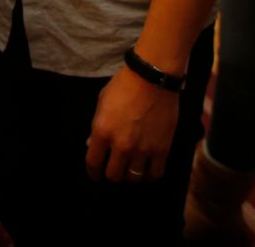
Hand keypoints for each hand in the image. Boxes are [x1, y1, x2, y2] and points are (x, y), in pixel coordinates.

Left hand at [85, 66, 179, 183]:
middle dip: (112, 174)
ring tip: (131, 168)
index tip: (95, 174)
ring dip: (131, 175)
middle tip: (115, 168)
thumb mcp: (102, 102)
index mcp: (103, 132)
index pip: (93, 164)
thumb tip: (92, 145)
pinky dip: (150, 175)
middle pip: (114, 175)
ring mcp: (143, 149)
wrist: (152, 77)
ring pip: (134, 178)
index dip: (93, 172)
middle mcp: (121, 145)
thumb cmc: (124, 86)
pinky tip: (148, 169)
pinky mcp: (162, 149)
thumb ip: (96, 127)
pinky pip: (155, 173)